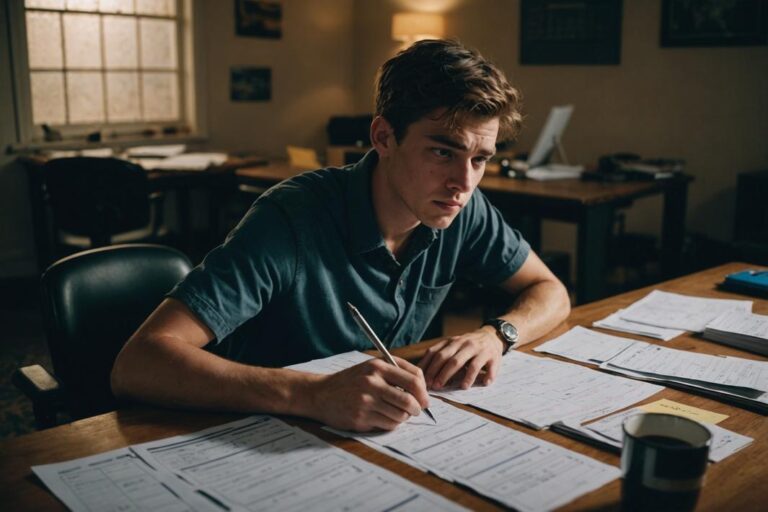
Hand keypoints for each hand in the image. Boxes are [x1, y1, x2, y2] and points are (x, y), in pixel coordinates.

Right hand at [310, 357, 429, 431]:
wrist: (320, 394)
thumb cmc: (350, 381)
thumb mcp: (370, 367)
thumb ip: (394, 372)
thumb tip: (422, 389)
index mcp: (378, 367)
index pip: (413, 378)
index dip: (424, 391)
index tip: (425, 398)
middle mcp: (372, 382)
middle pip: (409, 399)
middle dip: (417, 408)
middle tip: (417, 410)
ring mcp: (366, 401)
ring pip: (400, 415)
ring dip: (404, 417)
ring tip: (398, 414)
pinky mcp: (361, 417)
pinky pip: (388, 424)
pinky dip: (392, 423)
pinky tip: (384, 418)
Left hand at [418, 327, 502, 389]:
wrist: (492, 336)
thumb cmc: (468, 346)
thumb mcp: (454, 346)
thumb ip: (441, 356)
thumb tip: (423, 374)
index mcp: (452, 342)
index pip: (436, 352)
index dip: (428, 366)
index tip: (422, 380)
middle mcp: (464, 344)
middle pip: (449, 359)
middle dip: (440, 373)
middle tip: (434, 386)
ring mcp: (478, 349)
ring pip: (467, 363)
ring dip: (463, 376)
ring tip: (460, 387)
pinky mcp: (492, 356)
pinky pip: (487, 366)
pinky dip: (486, 375)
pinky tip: (483, 383)